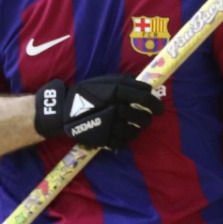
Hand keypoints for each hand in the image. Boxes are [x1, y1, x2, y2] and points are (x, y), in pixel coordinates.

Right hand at [34, 74, 162, 150]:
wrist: (63, 111)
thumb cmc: (86, 94)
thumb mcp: (104, 81)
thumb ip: (124, 82)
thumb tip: (146, 87)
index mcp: (116, 91)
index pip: (144, 98)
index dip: (156, 104)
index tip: (159, 109)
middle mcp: (116, 108)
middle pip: (143, 118)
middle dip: (147, 119)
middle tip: (144, 118)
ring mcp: (111, 125)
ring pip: (135, 132)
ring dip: (136, 129)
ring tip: (132, 126)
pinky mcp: (105, 139)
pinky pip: (123, 142)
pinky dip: (125, 139)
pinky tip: (121, 133)